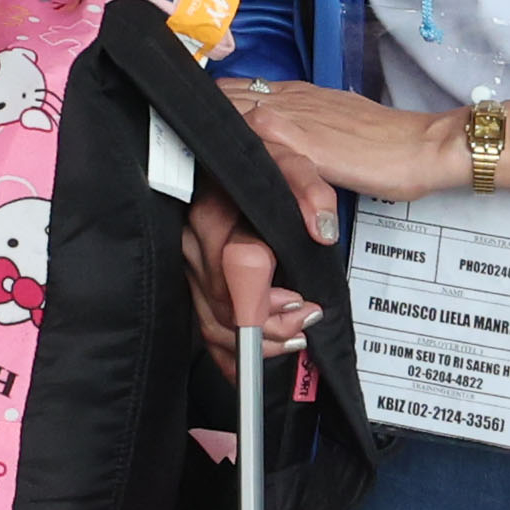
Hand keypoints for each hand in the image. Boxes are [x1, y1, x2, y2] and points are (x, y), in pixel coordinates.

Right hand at [179, 125, 332, 379]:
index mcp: (215, 210)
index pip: (238, 264)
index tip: (301, 303)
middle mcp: (194, 242)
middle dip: (272, 324)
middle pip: (225, 305)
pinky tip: (262, 351)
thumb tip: (322, 230)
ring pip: (213, 324)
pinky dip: (231, 353)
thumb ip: (309, 189)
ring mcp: (187, 266)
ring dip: (257, 342)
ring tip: (294, 335)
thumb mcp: (288, 159)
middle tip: (307, 317)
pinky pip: (204, 328)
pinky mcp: (189, 281)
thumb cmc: (255, 159)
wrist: (217, 156)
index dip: (269, 297)